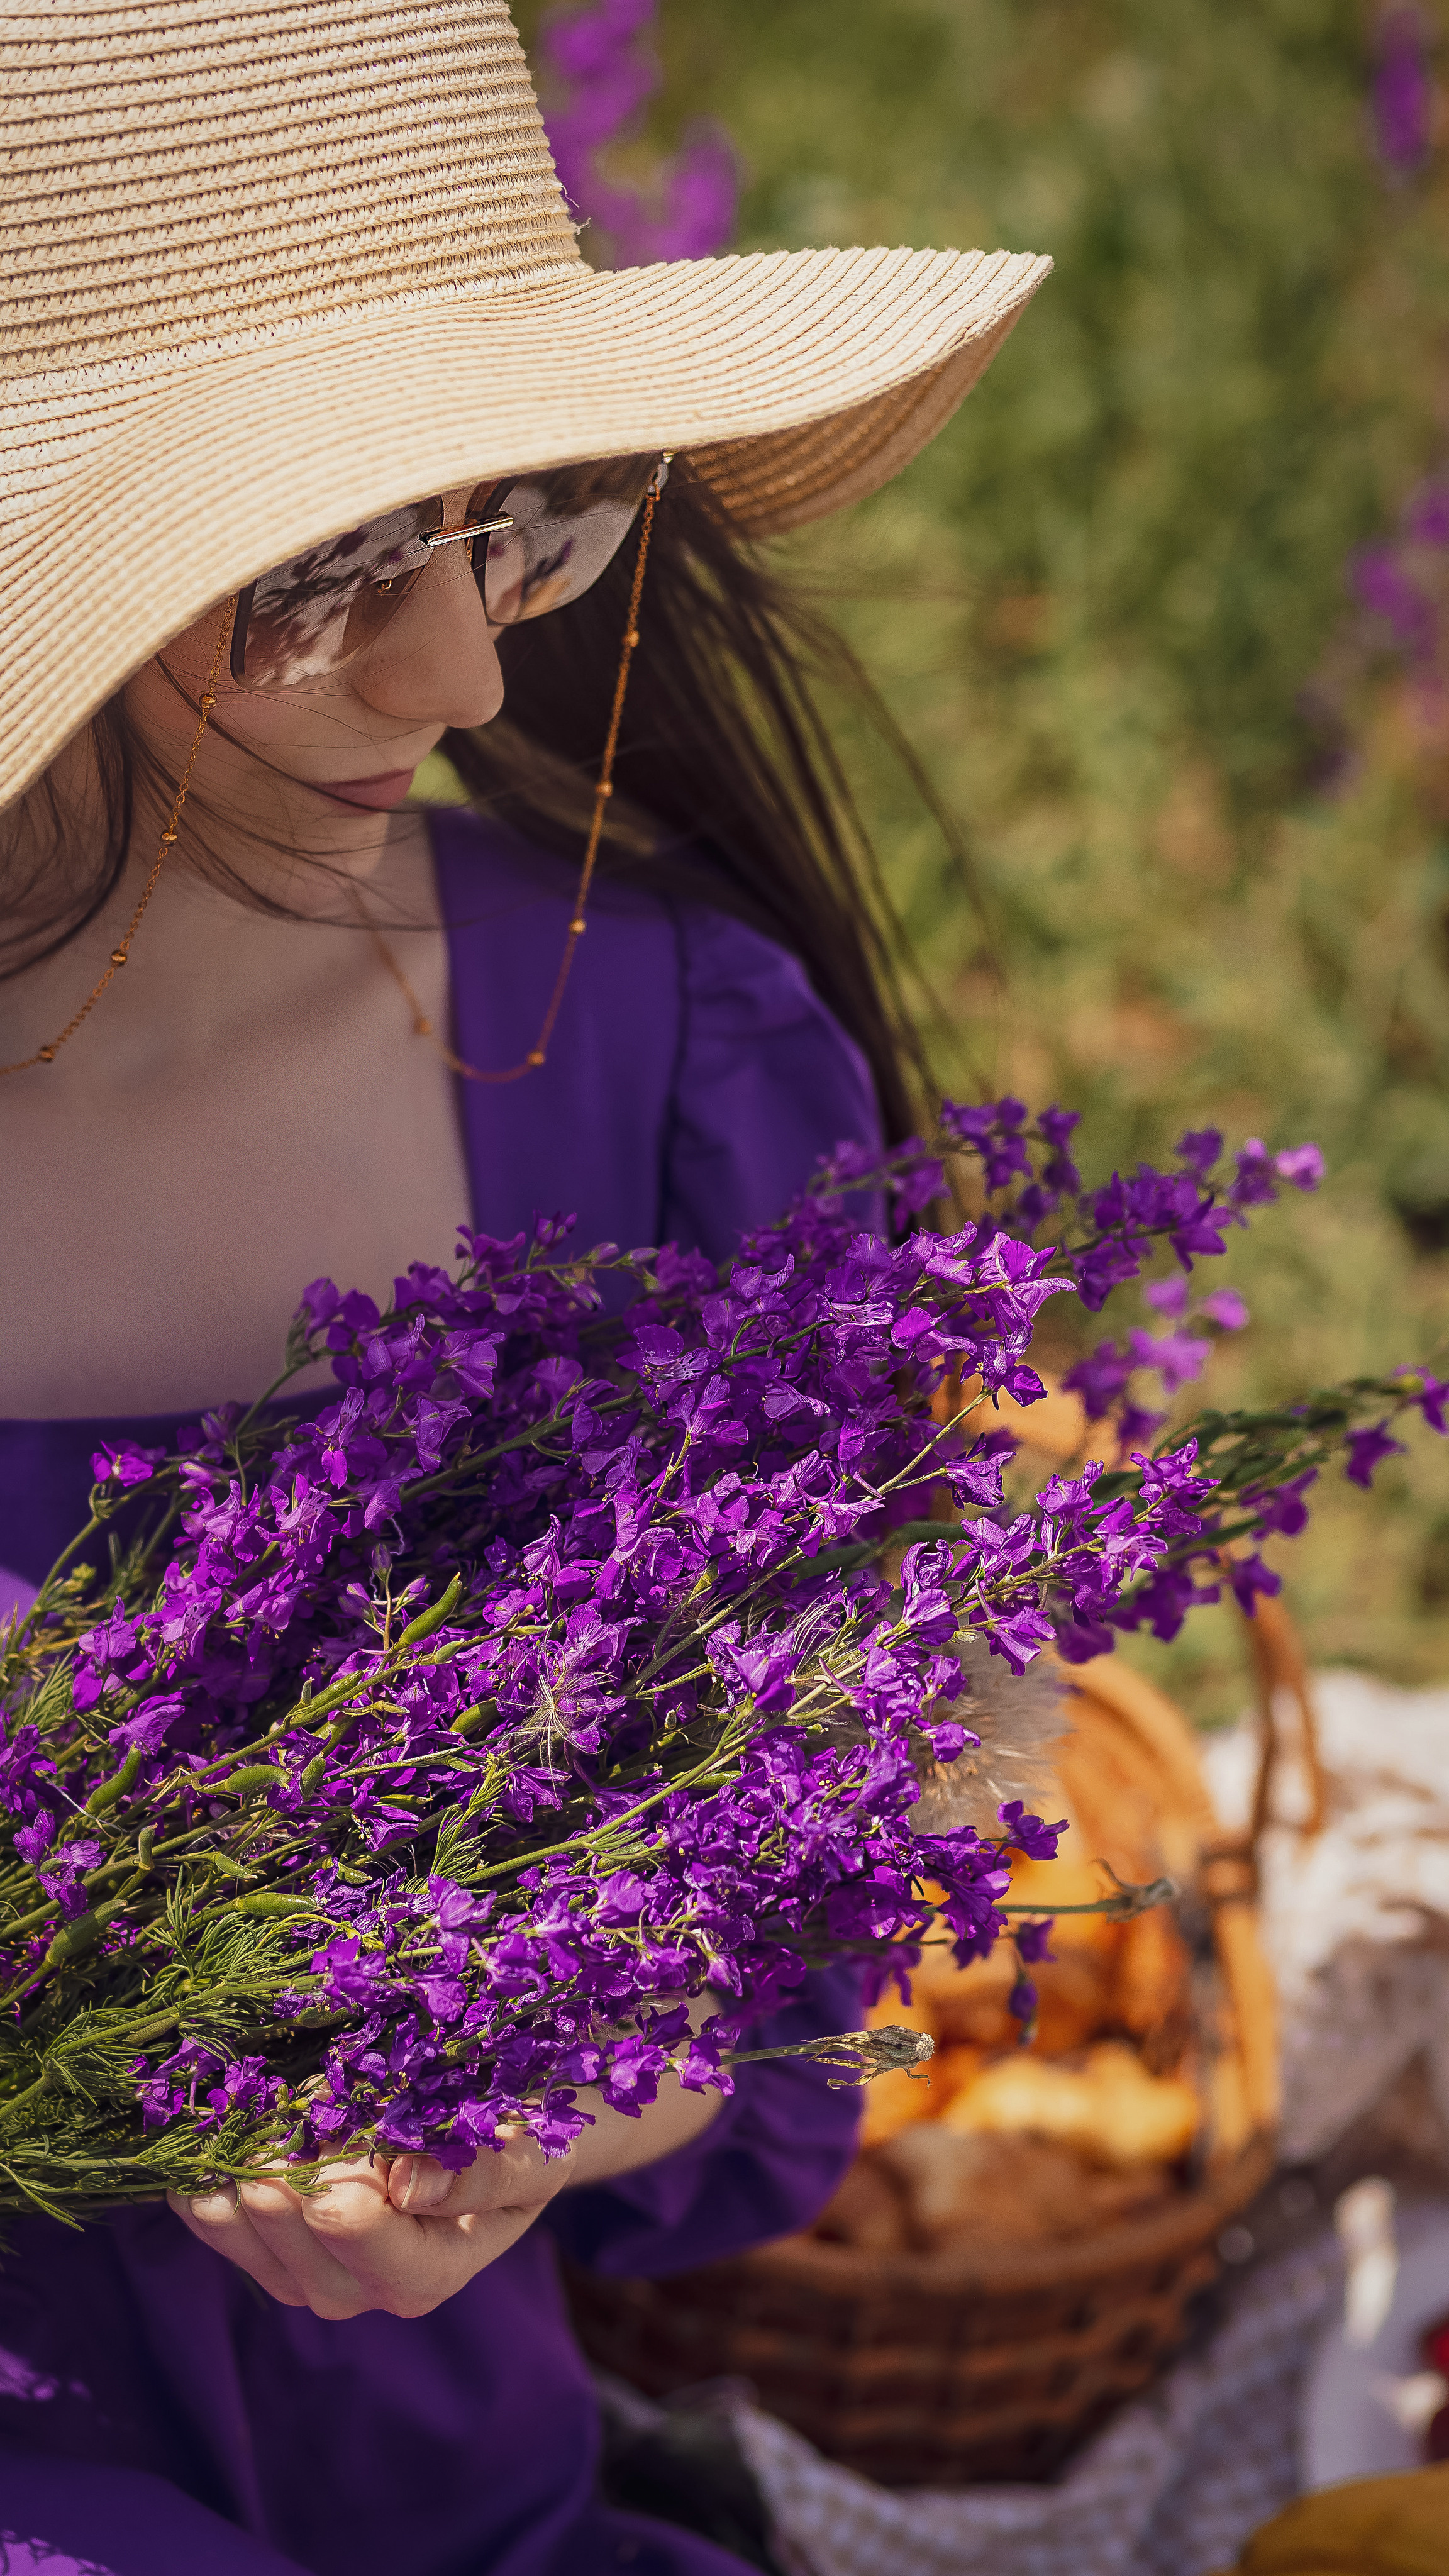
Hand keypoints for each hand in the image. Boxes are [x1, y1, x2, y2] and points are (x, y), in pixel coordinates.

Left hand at [167, 2061, 721, 2318]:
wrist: (490, 2124)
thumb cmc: (522, 2130)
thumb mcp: (531, 2146)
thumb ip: (487, 2170)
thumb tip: (412, 2187)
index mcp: (439, 2267)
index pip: (393, 2268)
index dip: (358, 2234)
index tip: (331, 2193)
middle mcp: (373, 2285)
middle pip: (315, 2272)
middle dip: (283, 2219)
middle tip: (257, 2165)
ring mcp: (319, 2270)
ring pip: (265, 2259)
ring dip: (234, 2213)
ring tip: (214, 2158)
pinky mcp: (278, 2242)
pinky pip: (233, 2236)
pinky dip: (207, 2201)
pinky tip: (191, 2163)